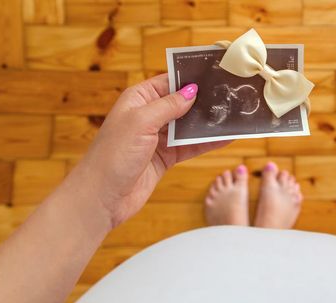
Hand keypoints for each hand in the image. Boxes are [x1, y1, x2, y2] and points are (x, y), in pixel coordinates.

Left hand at [66, 74, 230, 228]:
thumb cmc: (112, 156)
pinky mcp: (165, 157)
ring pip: (189, 125)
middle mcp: (148, 115)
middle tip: (231, 95)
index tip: (215, 73)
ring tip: (233, 116)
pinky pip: (190, 146)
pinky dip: (207, 143)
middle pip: (182, 102)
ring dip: (208, 123)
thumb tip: (192, 91)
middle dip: (204, 100)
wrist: (102, 197)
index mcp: (138, 99)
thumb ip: (168, 105)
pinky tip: (225, 138)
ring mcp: (157, 137)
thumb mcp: (141, 122)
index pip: (169, 81)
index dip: (191, 76)